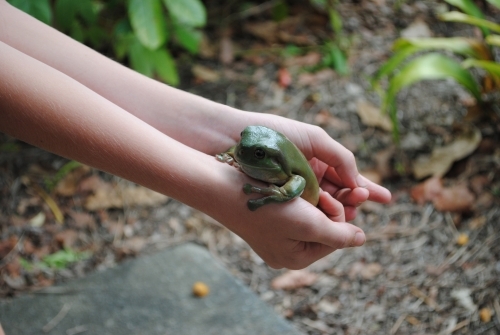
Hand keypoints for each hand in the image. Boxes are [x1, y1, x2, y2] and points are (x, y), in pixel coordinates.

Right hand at [211, 162, 365, 268]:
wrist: (225, 188)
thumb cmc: (270, 208)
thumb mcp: (311, 224)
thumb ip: (340, 234)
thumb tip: (361, 240)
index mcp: (296, 258)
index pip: (335, 238)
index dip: (338, 215)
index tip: (324, 196)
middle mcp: (285, 251)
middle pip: (322, 227)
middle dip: (324, 206)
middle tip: (315, 191)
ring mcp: (273, 236)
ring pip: (308, 215)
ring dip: (312, 198)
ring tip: (302, 186)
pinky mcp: (265, 219)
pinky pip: (292, 209)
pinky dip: (297, 196)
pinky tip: (291, 186)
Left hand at [247, 115, 390, 219]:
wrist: (237, 140)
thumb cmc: (276, 133)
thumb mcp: (315, 139)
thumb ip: (340, 157)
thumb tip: (358, 182)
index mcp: (319, 160)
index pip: (348, 178)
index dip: (366, 188)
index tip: (385, 198)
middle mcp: (310, 178)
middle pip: (340, 195)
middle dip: (354, 200)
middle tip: (361, 202)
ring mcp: (297, 191)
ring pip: (326, 206)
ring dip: (340, 209)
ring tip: (350, 210)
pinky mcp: (283, 203)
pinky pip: (307, 212)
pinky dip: (321, 215)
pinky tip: (330, 218)